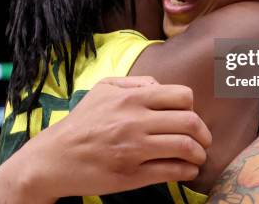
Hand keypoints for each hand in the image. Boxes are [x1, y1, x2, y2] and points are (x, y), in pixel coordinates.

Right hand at [0, 76, 211, 202]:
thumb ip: (136, 83)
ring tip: (197, 156)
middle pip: (190, 122)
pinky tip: (187, 170)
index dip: (192, 107)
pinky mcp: (133, 175)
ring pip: (186, 148)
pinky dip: (187, 171)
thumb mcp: (103, 89)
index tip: (190, 117)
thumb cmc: (82, 122)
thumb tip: (162, 88)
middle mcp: (136, 122)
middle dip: (204, 133)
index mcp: (131, 98)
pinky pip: (172, 172)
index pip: (182, 96)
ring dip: (199, 154)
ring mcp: (135, 150)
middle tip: (203, 140)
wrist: (54, 158)